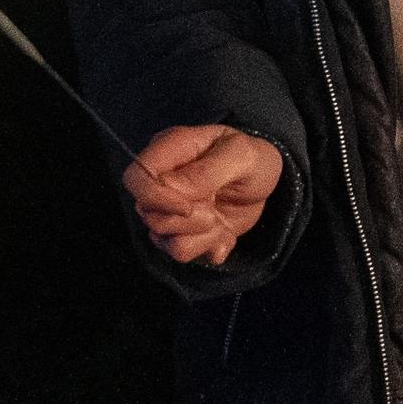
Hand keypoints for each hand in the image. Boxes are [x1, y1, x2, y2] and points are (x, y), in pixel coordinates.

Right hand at [127, 124, 281, 269]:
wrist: (267, 184)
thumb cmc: (254, 160)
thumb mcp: (242, 157)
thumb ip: (206, 171)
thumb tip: (170, 188)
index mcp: (171, 151)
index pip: (135, 178)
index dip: (154, 198)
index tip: (188, 207)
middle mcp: (162, 181)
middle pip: (147, 214)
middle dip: (187, 220)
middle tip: (215, 208)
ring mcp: (168, 209)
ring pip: (162, 238)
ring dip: (201, 235)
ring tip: (221, 219)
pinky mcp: (181, 232)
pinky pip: (180, 252)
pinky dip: (208, 246)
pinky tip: (223, 233)